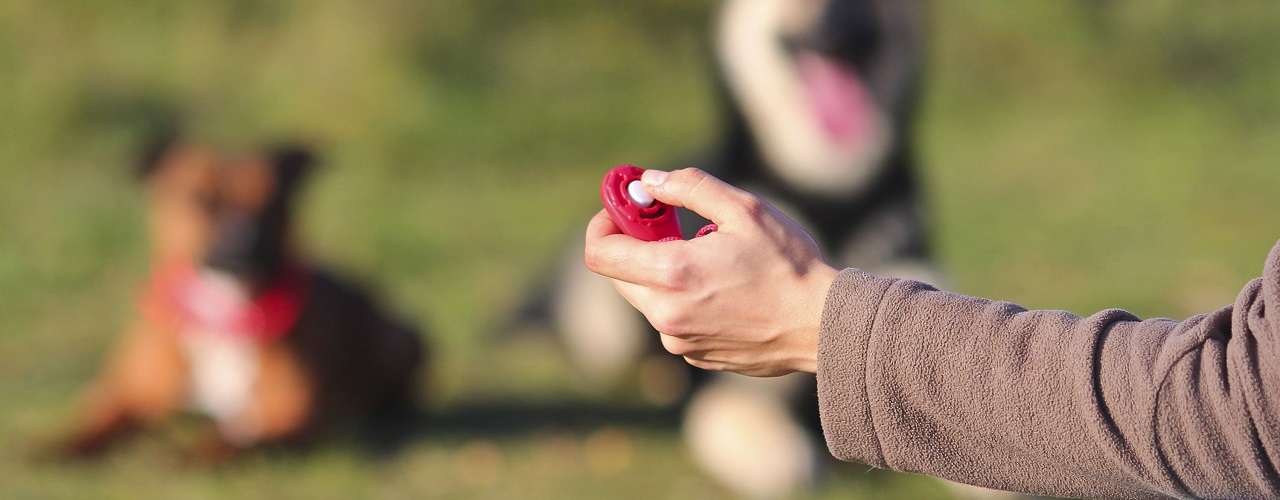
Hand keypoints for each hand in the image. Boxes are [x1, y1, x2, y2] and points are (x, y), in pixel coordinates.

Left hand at [584, 168, 837, 375]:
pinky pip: (673, 320)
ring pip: (648, 297)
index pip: (600, 252)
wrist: (823, 327)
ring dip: (664, 273)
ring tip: (713, 259)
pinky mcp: (695, 356)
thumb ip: (690, 187)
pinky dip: (685, 299)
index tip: (625, 208)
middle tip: (671, 224)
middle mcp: (666, 314)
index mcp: (672, 274)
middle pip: (619, 275)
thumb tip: (651, 182)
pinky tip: (727, 290)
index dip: (603, 223)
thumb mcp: (744, 209)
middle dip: (637, 245)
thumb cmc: (789, 266)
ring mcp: (679, 341)